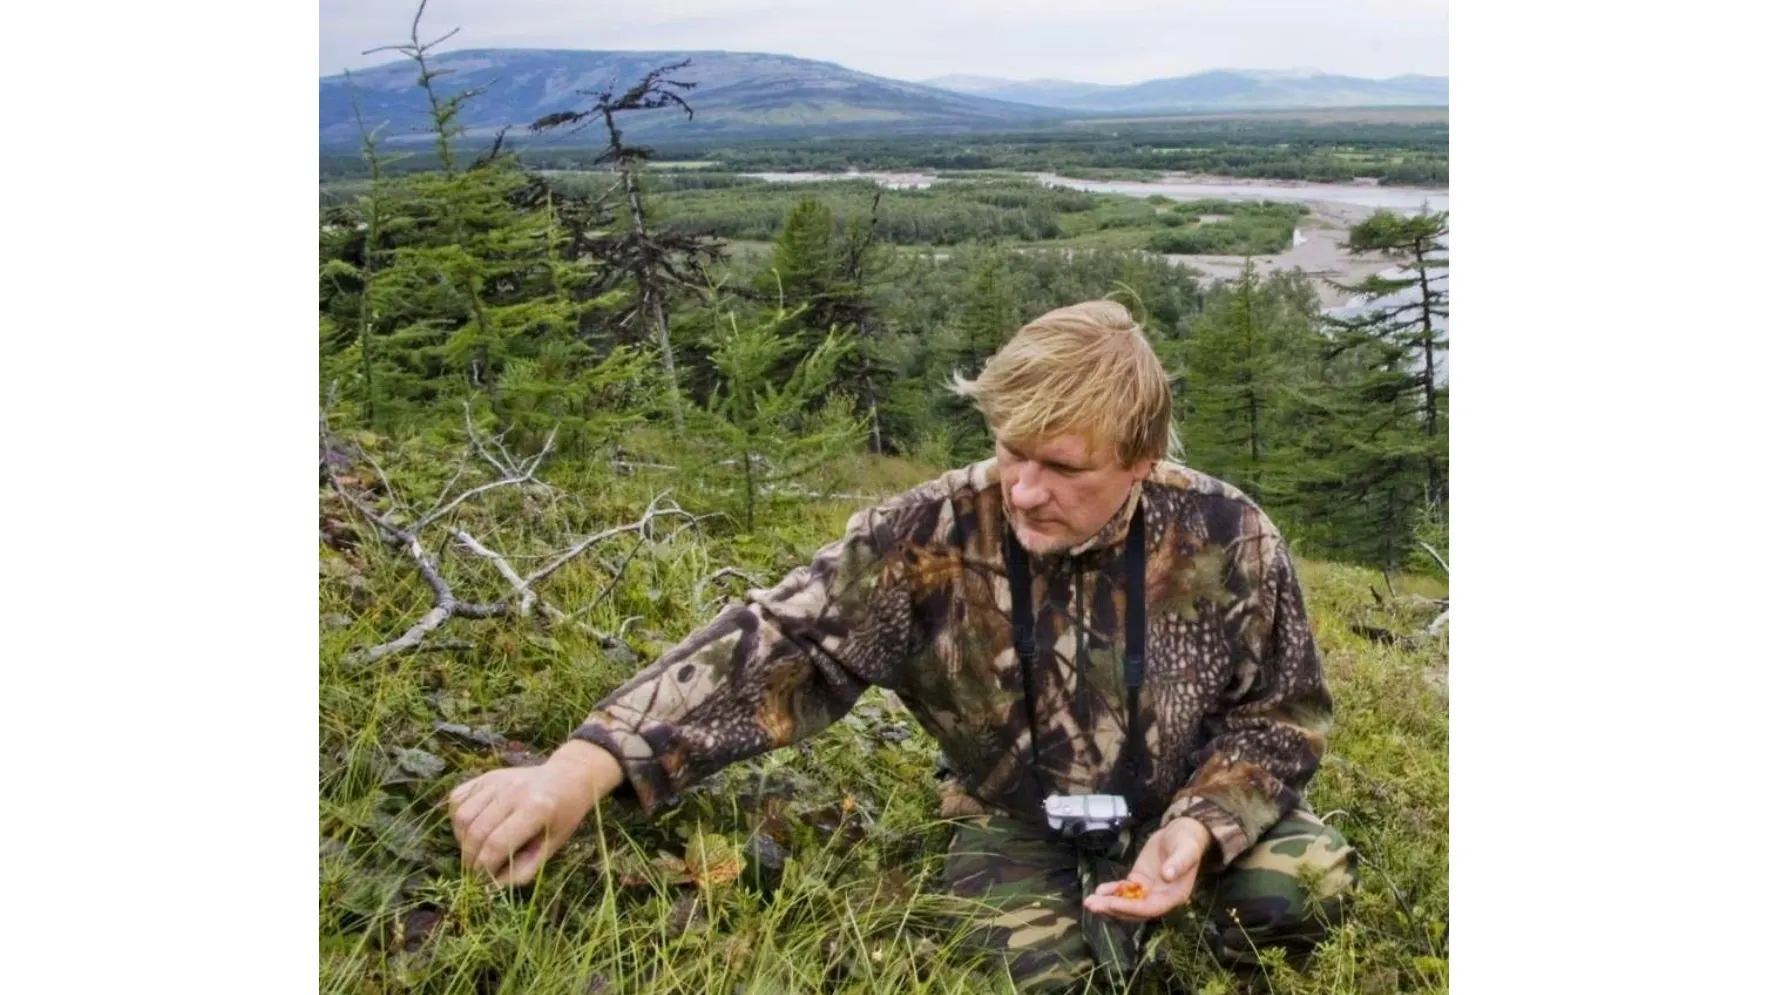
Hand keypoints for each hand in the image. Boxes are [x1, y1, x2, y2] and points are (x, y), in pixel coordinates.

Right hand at [447, 738, 623, 885]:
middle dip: (470, 859)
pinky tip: (471, 829)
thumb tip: (490, 886)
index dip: (484, 868)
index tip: (483, 881)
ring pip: (462, 816)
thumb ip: (524, 869)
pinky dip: (458, 820)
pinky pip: (457, 799)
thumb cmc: (562, 817)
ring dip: (462, 840)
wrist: (566, 779)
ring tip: (474, 850)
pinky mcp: (485, 776)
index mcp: (536, 808)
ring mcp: (497, 780)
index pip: (497, 844)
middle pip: (476, 832)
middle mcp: (513, 790)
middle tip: (475, 872)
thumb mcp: (552, 847)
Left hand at [1082, 818, 1213, 922]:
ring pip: (1126, 902)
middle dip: (1113, 909)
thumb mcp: (1186, 850)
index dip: (1131, 908)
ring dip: (1107, 904)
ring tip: (1089, 902)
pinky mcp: (1138, 881)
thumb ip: (1178, 864)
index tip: (1112, 904)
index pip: (1150, 908)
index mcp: (1174, 896)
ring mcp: (1148, 891)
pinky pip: (1123, 890)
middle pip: (1134, 910)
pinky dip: (1110, 891)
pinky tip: (1098, 890)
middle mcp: (1160, 898)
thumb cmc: (1188, 842)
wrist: (1181, 833)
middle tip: (1093, 906)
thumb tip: (1168, 875)